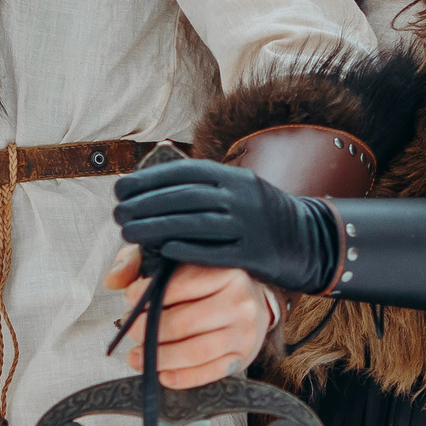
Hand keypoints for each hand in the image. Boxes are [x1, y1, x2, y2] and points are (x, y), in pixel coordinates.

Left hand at [102, 249, 273, 387]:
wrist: (254, 299)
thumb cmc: (208, 278)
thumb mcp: (174, 258)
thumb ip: (140, 262)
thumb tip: (112, 281)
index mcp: (225, 271)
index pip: (180, 285)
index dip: (148, 294)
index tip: (129, 299)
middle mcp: (239, 301)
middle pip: (184, 323)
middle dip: (149, 331)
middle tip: (130, 332)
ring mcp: (244, 332)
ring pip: (196, 352)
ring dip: (160, 358)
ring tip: (136, 357)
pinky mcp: (244, 356)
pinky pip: (210, 372)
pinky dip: (183, 378)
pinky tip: (162, 376)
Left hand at [113, 157, 335, 293]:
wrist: (308, 239)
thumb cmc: (258, 217)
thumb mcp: (236, 193)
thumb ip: (200, 194)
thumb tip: (148, 195)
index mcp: (234, 176)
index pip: (185, 172)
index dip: (150, 179)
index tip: (121, 188)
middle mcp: (242, 195)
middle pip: (186, 196)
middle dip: (146, 203)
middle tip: (117, 214)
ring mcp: (250, 224)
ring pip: (196, 222)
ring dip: (157, 226)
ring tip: (127, 233)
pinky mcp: (254, 253)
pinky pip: (216, 251)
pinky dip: (187, 249)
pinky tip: (161, 251)